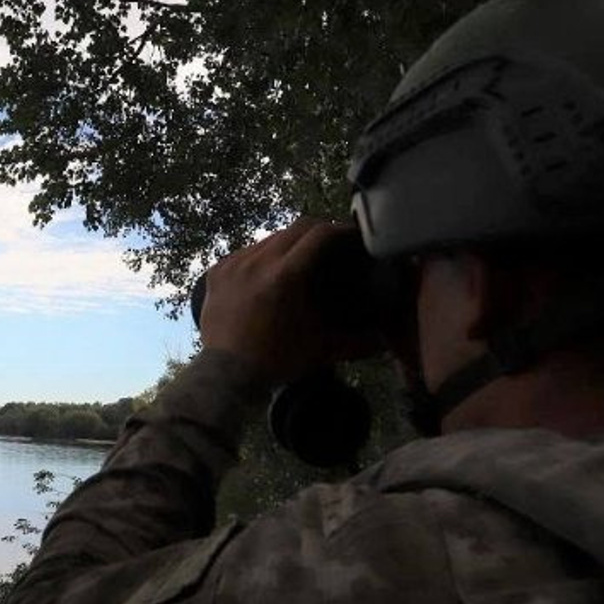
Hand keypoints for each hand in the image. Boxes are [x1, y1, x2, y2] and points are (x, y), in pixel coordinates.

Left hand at [199, 217, 381, 385]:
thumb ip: (357, 342)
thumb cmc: (278, 359)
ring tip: (301, 257)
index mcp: (284, 275)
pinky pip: (245, 252)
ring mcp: (233, 264)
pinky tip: (270, 270)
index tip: (353, 236)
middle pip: (294, 229)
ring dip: (289, 243)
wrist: (227, 374)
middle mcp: (256, 262)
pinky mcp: (216, 271)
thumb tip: (387, 341)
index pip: (318, 234)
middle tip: (332, 243)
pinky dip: (262, 256)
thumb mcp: (321, 348)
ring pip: (268, 239)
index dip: (340, 230)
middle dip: (318, 231)